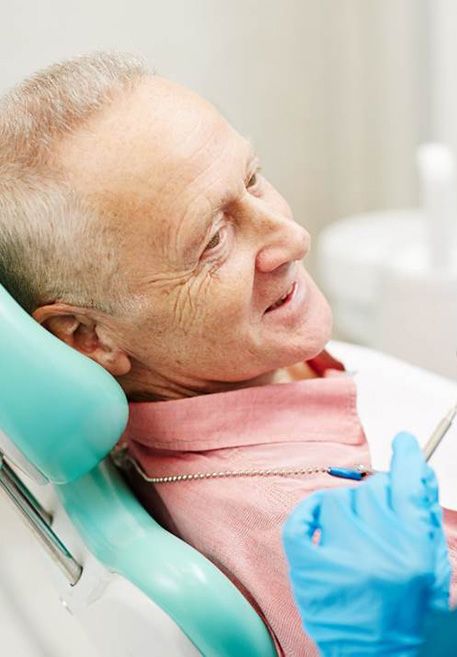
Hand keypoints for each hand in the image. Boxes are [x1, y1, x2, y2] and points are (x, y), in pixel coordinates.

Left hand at [283, 433, 450, 656]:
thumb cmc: (412, 613)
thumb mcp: (432, 564)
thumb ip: (423, 515)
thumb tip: (415, 469)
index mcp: (415, 552)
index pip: (409, 486)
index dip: (408, 458)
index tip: (405, 442)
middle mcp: (378, 555)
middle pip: (372, 491)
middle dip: (378, 500)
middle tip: (379, 522)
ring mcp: (340, 563)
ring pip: (338, 502)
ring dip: (347, 512)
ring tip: (355, 538)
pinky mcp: (309, 573)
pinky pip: (301, 522)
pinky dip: (309, 513)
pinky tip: (319, 518)